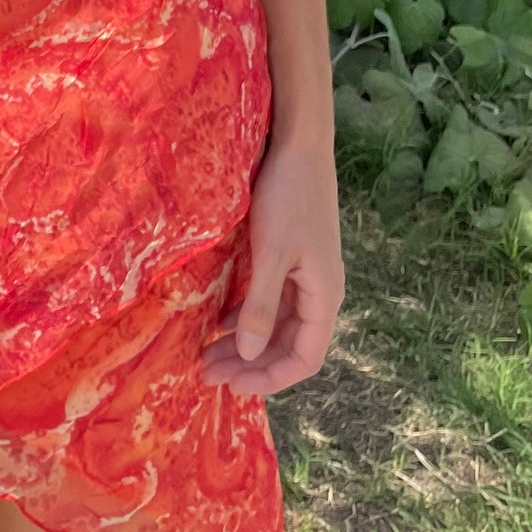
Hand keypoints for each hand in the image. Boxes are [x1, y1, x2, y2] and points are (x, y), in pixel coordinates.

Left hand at [200, 131, 344, 396]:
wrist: (298, 145)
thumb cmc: (289, 196)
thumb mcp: (271, 253)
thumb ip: (260, 306)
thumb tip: (250, 355)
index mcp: (325, 297)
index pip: (304, 359)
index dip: (271, 378)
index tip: (233, 387)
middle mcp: (318, 292)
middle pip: (287, 345)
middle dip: (250, 364)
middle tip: (207, 373)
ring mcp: (304, 275)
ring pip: (275, 325)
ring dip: (245, 343)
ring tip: (207, 355)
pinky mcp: (288, 258)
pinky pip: (268, 302)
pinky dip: (245, 316)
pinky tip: (218, 322)